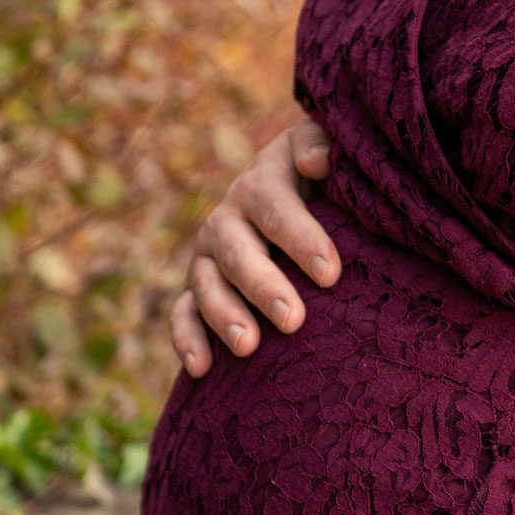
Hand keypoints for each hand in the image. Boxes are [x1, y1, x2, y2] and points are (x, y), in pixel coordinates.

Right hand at [170, 117, 341, 376]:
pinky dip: (186, 339)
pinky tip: (201, 369)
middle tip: (293, 320)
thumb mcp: (320, 148)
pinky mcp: (197, 288)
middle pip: (238, 251)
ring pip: (207, 284)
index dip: (301, 238)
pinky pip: (183, 313)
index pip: (277, 208)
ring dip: (224, 315)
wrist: (290, 186)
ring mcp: (208, 255)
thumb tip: (318, 162)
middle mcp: (228, 219)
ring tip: (249, 346)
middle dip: (263, 286)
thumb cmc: (321, 176)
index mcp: (262, 183)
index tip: (330, 273)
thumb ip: (320, 144)